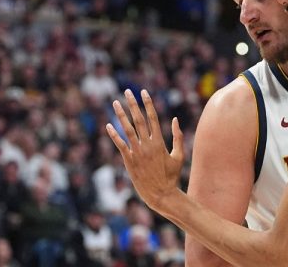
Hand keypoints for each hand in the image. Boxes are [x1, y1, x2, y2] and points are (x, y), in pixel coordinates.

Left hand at [107, 89, 183, 211]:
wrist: (161, 194)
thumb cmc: (172, 175)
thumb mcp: (179, 155)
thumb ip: (178, 137)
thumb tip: (175, 119)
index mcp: (159, 141)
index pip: (152, 117)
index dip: (148, 104)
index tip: (144, 92)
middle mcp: (147, 144)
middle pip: (138, 119)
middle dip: (133, 104)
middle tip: (127, 92)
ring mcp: (136, 152)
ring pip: (127, 129)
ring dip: (121, 115)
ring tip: (115, 103)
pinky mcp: (129, 161)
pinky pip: (120, 145)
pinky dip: (114, 135)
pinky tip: (108, 125)